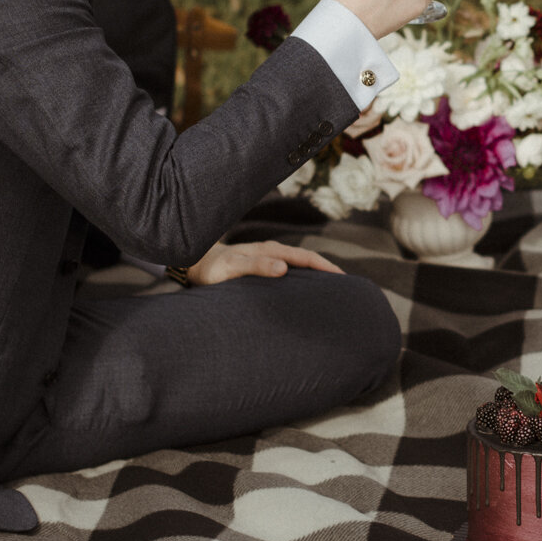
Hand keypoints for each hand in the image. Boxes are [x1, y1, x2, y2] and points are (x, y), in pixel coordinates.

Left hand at [186, 240, 343, 285]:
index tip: (342, 278)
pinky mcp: (264, 266)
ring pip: (299, 264)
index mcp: (270, 251)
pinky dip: (303, 277)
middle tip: (346, 287)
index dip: (325, 267)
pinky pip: (290, 270)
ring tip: (331, 290)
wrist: (195, 263)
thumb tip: (284, 268)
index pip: (305, 257)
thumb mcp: (232, 268)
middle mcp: (272, 252)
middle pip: (307, 259)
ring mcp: (269, 258)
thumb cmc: (212, 268)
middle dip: (327, 270)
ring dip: (316, 274)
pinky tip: (305, 290)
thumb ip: (255, 267)